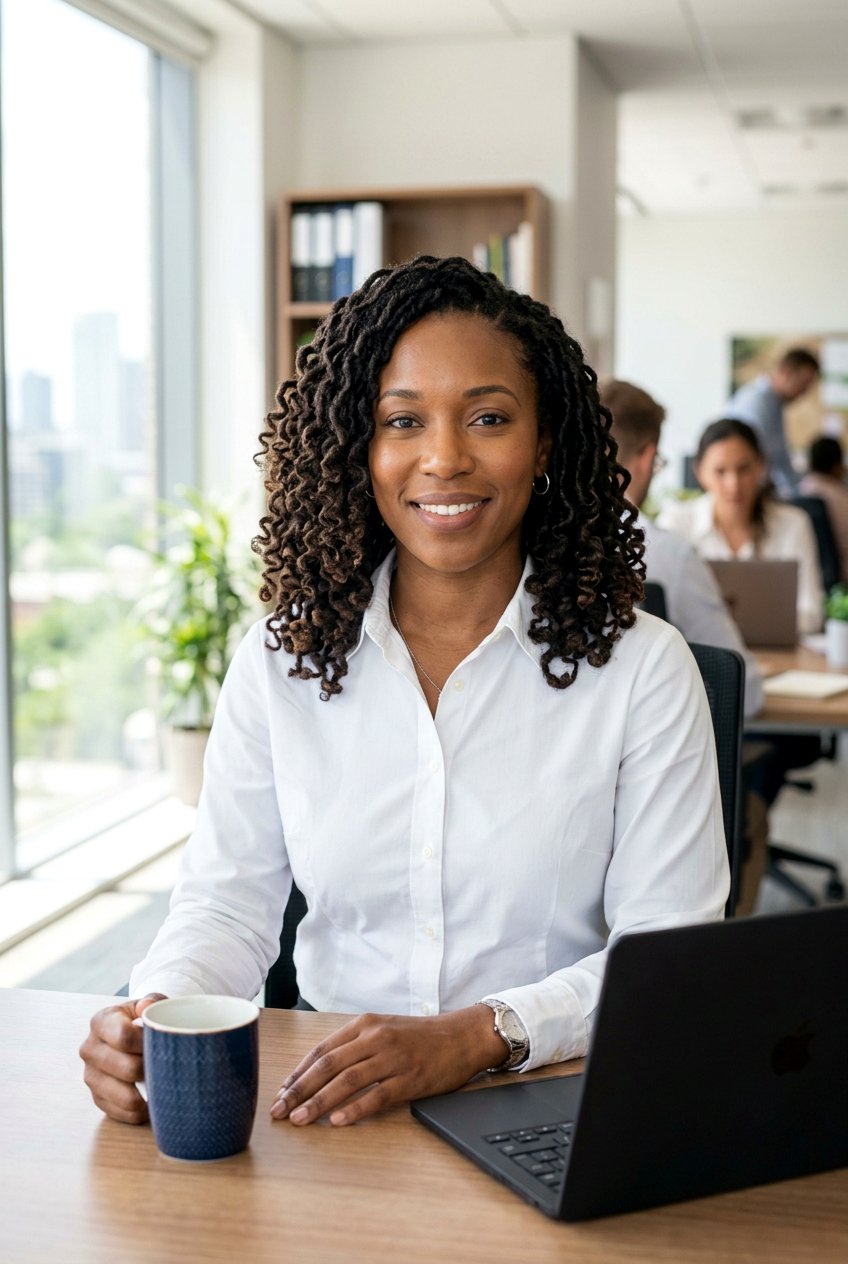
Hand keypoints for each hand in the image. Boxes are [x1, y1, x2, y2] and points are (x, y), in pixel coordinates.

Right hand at [80, 994, 165, 1123]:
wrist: (131, 1035)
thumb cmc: (145, 1018)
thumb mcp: (150, 1003)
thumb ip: (153, 1000)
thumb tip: (146, 1008)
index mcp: (101, 1021)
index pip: (124, 1037)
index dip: (148, 1044)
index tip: (165, 1044)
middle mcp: (90, 1049)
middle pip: (127, 1069)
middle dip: (153, 1070)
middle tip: (170, 1067)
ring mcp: (91, 1076)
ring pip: (124, 1097)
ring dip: (148, 1095)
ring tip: (165, 1086)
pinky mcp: (96, 1097)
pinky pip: (121, 1113)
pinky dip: (140, 1112)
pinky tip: (153, 1102)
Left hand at [270, 1005, 506, 1126]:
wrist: (461, 1035)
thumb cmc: (419, 1036)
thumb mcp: (383, 1028)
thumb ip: (354, 1044)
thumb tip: (317, 1071)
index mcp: (364, 1024)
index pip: (322, 1050)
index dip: (298, 1073)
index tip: (280, 1092)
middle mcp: (375, 1038)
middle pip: (328, 1066)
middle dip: (299, 1090)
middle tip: (279, 1111)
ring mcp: (393, 1058)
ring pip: (347, 1081)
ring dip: (319, 1102)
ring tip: (300, 1119)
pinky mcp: (410, 1078)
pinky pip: (377, 1096)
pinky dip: (355, 1109)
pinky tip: (338, 1122)